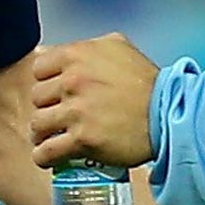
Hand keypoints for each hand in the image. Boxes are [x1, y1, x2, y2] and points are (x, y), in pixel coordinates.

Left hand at [30, 33, 160, 168]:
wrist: (168, 113)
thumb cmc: (146, 81)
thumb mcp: (118, 47)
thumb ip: (86, 46)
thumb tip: (52, 50)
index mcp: (77, 56)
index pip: (38, 68)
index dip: (46, 82)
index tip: (55, 93)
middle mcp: (73, 81)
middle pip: (36, 98)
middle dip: (46, 108)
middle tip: (58, 117)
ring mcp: (76, 111)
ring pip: (37, 125)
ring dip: (43, 134)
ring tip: (53, 138)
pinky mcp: (83, 140)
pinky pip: (46, 152)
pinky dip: (44, 157)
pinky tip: (49, 158)